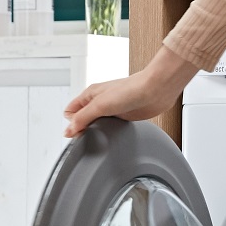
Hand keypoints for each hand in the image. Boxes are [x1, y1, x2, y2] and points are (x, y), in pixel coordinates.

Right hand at [65, 46, 199, 136]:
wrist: (156, 90)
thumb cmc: (131, 89)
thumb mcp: (100, 104)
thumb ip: (83, 118)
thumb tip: (69, 130)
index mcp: (90, 94)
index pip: (70, 111)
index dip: (72, 124)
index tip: (78, 133)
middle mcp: (100, 100)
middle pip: (82, 118)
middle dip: (83, 128)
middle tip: (89, 136)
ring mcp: (112, 108)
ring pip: (96, 123)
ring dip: (96, 130)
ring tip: (100, 135)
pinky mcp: (124, 115)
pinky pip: (111, 126)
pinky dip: (109, 131)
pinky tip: (113, 133)